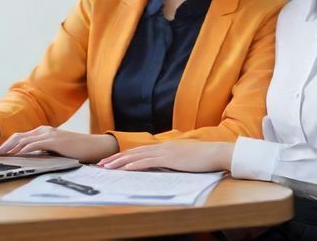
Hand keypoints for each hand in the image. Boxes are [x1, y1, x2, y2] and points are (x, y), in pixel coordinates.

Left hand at [0, 126, 118, 162]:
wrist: (93, 145)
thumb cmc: (76, 149)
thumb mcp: (57, 148)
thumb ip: (44, 149)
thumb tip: (31, 157)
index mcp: (44, 131)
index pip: (21, 136)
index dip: (8, 144)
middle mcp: (44, 130)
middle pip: (18, 136)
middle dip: (5, 145)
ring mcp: (48, 134)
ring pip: (24, 140)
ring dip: (11, 148)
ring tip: (1, 156)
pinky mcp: (53, 141)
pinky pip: (34, 145)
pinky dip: (23, 149)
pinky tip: (17, 155)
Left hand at [97, 141, 234, 171]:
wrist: (215, 153)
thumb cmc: (203, 157)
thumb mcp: (183, 158)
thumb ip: (172, 160)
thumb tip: (163, 166)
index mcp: (164, 147)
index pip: (139, 151)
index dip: (123, 156)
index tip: (111, 161)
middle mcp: (161, 147)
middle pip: (133, 152)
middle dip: (115, 159)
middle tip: (101, 164)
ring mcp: (165, 152)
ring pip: (137, 156)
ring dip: (120, 162)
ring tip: (107, 167)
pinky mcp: (170, 159)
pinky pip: (149, 162)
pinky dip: (136, 165)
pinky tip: (126, 168)